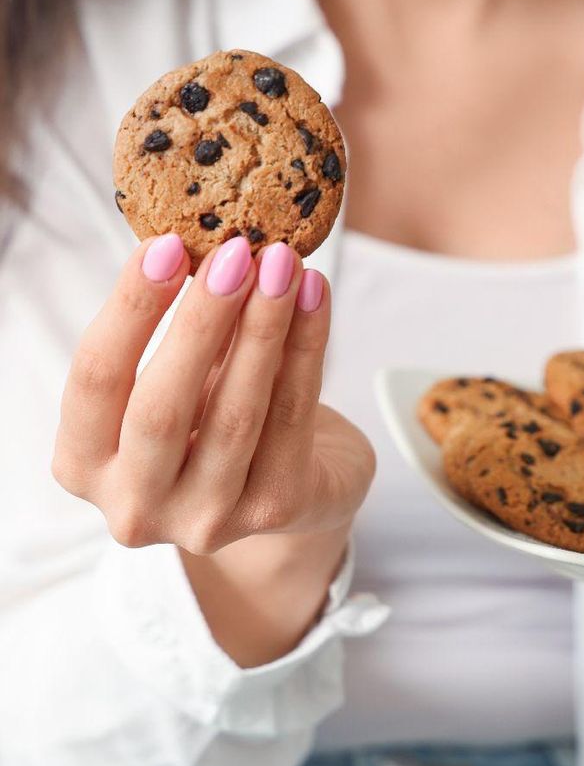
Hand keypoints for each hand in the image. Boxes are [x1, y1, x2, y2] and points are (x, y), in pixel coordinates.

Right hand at [52, 234, 374, 555]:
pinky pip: (292, 416)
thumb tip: (205, 247)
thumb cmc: (223, 422)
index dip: (130, 310)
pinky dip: (308, 347)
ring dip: (263, 327)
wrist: (299, 485)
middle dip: (201, 320)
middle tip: (234, 252)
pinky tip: (315, 297)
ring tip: (283, 263)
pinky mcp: (275, 510)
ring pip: (235, 415)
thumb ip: (183, 334)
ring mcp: (207, 519)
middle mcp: (137, 506)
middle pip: (161, 408)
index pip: (94, 381)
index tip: (167, 246)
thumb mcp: (185, 383)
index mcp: (86, 465)